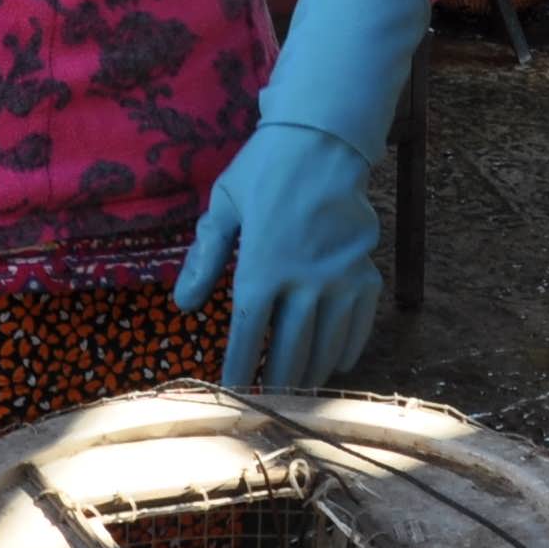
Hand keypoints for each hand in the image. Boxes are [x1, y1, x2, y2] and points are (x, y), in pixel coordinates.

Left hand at [175, 121, 381, 388]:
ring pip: (325, 344)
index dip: (238, 369)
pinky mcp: (366, 273)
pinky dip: (346, 349)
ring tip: (297, 394)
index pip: (247, 333)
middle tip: (267, 406)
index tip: (231, 395)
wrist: (323, 141)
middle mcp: (304, 281)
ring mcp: (340, 279)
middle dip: (275, 383)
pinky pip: (359, 324)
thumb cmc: (264, 170)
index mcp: (262, 266)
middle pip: (289, 349)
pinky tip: (334, 362)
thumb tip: (182, 307)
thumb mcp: (223, 207)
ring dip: (309, 374)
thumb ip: (203, 258)